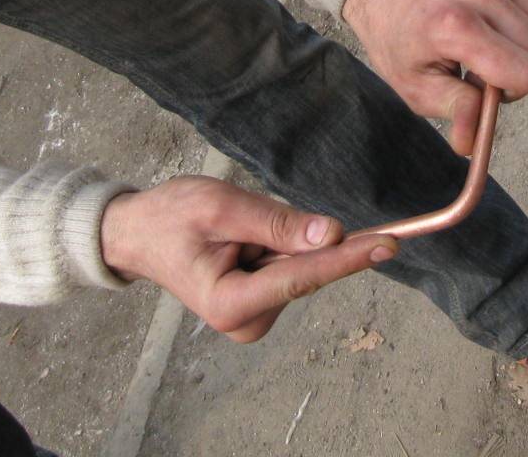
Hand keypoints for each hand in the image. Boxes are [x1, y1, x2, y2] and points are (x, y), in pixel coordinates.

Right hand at [100, 177, 395, 342]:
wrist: (139, 233)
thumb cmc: (172, 216)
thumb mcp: (221, 207)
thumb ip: (277, 223)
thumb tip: (332, 234)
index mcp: (231, 303)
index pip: (304, 277)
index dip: (348, 257)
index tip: (388, 244)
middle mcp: (247, 321)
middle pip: (303, 270)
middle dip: (292, 236)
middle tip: (245, 217)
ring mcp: (255, 317)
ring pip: (299, 266)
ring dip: (278, 239)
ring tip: (234, 230)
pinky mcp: (261, 305)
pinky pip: (289, 266)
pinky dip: (275, 246)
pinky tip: (242, 240)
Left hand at [341, 0, 527, 155]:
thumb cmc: (399, 35)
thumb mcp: (415, 85)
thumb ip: (454, 113)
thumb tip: (472, 144)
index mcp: (456, 28)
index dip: (512, 87)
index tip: (484, 79)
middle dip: (519, 59)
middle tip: (482, 53)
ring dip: (524, 28)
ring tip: (487, 26)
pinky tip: (498, 1)